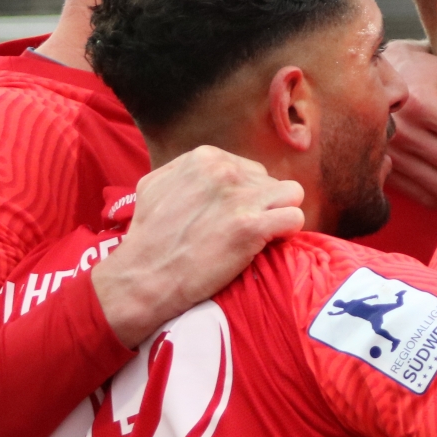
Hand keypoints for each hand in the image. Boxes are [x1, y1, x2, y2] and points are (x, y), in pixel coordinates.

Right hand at [93, 147, 303, 345]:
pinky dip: (287, 232)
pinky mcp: (251, 226)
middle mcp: (224, 171)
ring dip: (278, 216)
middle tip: (240, 231)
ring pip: (290, 196)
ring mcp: (239, 198)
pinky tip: (269, 243)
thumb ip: (189, 172)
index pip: (251, 170)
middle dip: (261, 206)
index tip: (230, 216)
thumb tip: (216, 170)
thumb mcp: (156, 185)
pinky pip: (295, 218)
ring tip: (259, 236)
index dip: (246, 196)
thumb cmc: (147, 237)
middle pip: (270, 183)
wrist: (142, 278)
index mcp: (205, 158)